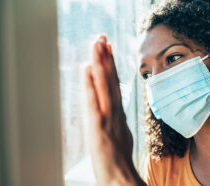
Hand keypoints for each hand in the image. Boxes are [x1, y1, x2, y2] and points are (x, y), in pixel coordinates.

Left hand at [85, 36, 144, 185]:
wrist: (119, 177)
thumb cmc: (119, 158)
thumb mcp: (122, 132)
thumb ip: (118, 117)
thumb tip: (115, 105)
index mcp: (118, 113)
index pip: (114, 84)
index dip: (111, 65)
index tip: (108, 48)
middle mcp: (114, 112)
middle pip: (110, 80)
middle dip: (106, 57)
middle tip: (101, 37)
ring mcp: (107, 118)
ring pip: (103, 86)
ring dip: (100, 64)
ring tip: (97, 44)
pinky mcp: (98, 128)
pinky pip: (94, 103)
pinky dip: (90, 85)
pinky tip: (87, 70)